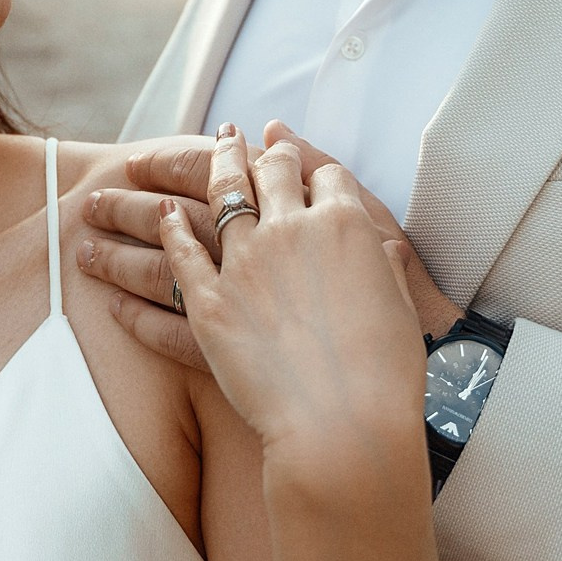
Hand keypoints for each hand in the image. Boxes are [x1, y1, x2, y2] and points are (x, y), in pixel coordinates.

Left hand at [155, 129, 428, 467]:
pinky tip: (159, 218)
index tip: (289, 153)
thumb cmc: (387, 374)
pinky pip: (178, 259)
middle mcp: (291, 230)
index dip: (305, 162)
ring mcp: (245, 264)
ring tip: (162, 164)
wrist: (344, 426)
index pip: (322, 174)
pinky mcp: (209, 306)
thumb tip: (385, 246)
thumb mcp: (401, 305)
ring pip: (211, 200)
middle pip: (265, 173)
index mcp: (345, 224)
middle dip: (247, 150)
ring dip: (193, 173)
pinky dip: (166, 234)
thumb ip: (386, 265)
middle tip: (230, 134)